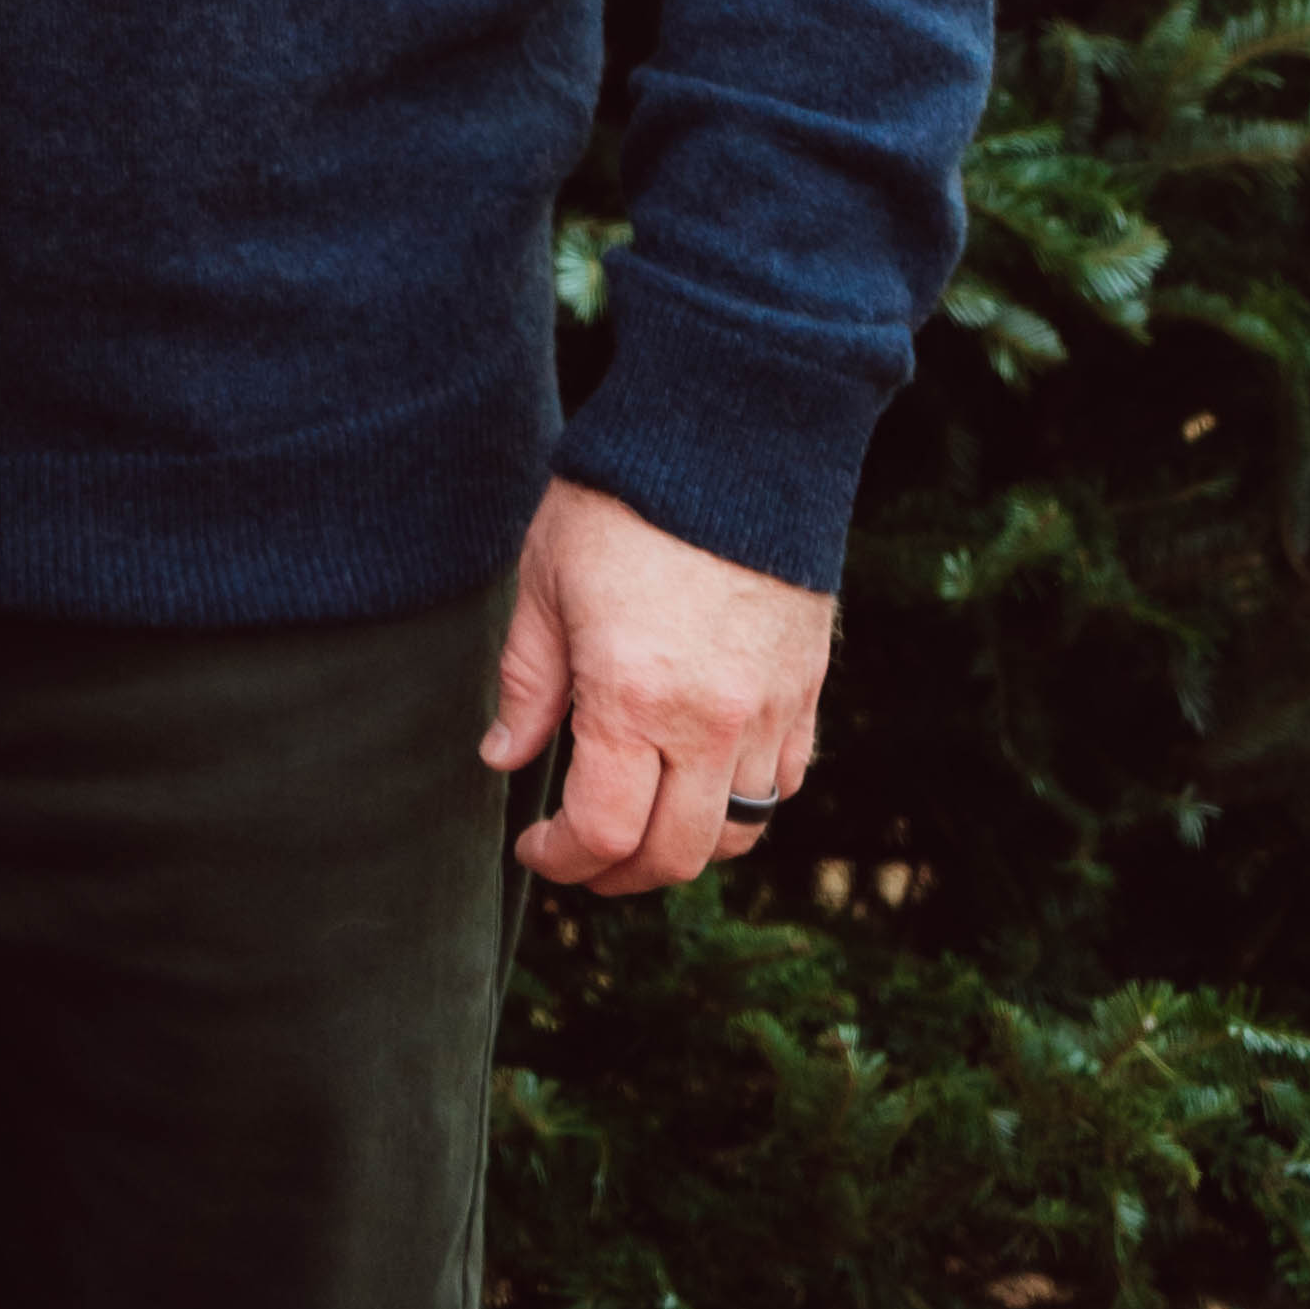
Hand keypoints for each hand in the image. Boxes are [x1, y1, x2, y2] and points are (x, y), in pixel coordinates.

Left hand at [487, 474, 833, 893]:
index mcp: (635, 699)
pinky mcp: (807, 688)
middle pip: (676, 855)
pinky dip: (744, 803)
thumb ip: (527, 683)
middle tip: (579, 858)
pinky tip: (702, 780)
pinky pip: (785, 782)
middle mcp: (713, 722)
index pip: (606, 833)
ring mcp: (771, 709)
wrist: (728, 434)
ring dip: (684, 846)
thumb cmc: (622, 499)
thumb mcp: (546, 583)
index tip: (535, 848)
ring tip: (640, 824)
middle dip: (619, 874)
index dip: (563, 860)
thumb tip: (502, 758)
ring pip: (740, 830)